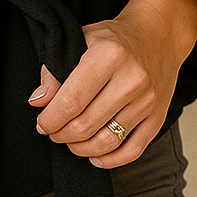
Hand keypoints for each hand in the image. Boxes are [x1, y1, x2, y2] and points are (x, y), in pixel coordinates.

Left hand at [28, 0, 196, 167]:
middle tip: (54, 132)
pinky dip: (110, 160)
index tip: (42, 123)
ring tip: (71, 141)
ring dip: (81, 148)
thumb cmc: (114, 40)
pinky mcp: (158, 117)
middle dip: (61, 135)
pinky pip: (133, 150)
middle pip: (86, 125)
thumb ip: (54, 70)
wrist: (158, 36)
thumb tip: (39, 102)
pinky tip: (95, 155)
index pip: (71, 101)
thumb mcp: (80, 40)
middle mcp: (132, 80)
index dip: (51, 119)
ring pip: (106, 142)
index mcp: (108, 56)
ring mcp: (147, 101)